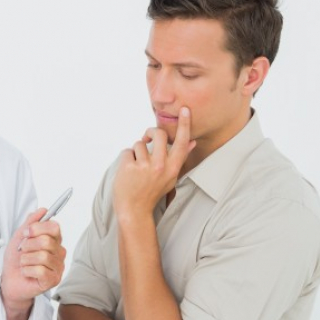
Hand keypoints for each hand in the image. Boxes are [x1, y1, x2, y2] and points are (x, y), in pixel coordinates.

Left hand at [0, 208, 65, 311]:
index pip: (54, 227)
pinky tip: (26, 272)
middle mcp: (59, 252)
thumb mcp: (20, 237)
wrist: (8, 279)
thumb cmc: (16, 259)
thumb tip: (43, 210)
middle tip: (22, 251)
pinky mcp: (53, 280)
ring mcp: (58, 267)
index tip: (26, 233)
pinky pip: (40, 271)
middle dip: (28, 245)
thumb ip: (31, 222)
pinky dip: (27, 270)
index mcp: (54, 240)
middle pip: (46, 241)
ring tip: (24, 263)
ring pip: (43, 256)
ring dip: (26, 259)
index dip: (37, 228)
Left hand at [112, 107, 195, 224]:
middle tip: (147, 138)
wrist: (134, 210)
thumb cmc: (152, 192)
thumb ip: (179, 159)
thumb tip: (193, 142)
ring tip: (136, 167)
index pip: (182, 143)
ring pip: (140, 143)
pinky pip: (127, 151)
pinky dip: (126, 158)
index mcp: (172, 168)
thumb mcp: (170, 177)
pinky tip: (128, 171)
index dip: (184, 125)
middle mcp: (160, 166)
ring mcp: (144, 166)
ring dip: (136, 152)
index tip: (184, 110)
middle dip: (151, 132)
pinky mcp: (129, 167)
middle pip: (160, 134)